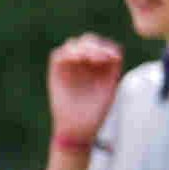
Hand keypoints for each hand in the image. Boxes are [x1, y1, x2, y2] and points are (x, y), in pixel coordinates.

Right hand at [51, 31, 127, 147]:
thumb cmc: (96, 113)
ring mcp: (70, 68)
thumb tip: (114, 53)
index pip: (104, 45)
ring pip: (72, 44)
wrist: (77, 128)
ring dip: (80, 47)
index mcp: (101, 67)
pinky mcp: (55, 74)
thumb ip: (112, 69)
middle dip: (93, 45)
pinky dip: (66, 53)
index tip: (111, 57)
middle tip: (96, 57)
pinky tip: (76, 60)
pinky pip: (57, 55)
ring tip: (86, 58)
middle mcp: (85, 65)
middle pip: (88, 41)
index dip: (106, 46)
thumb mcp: (111, 89)